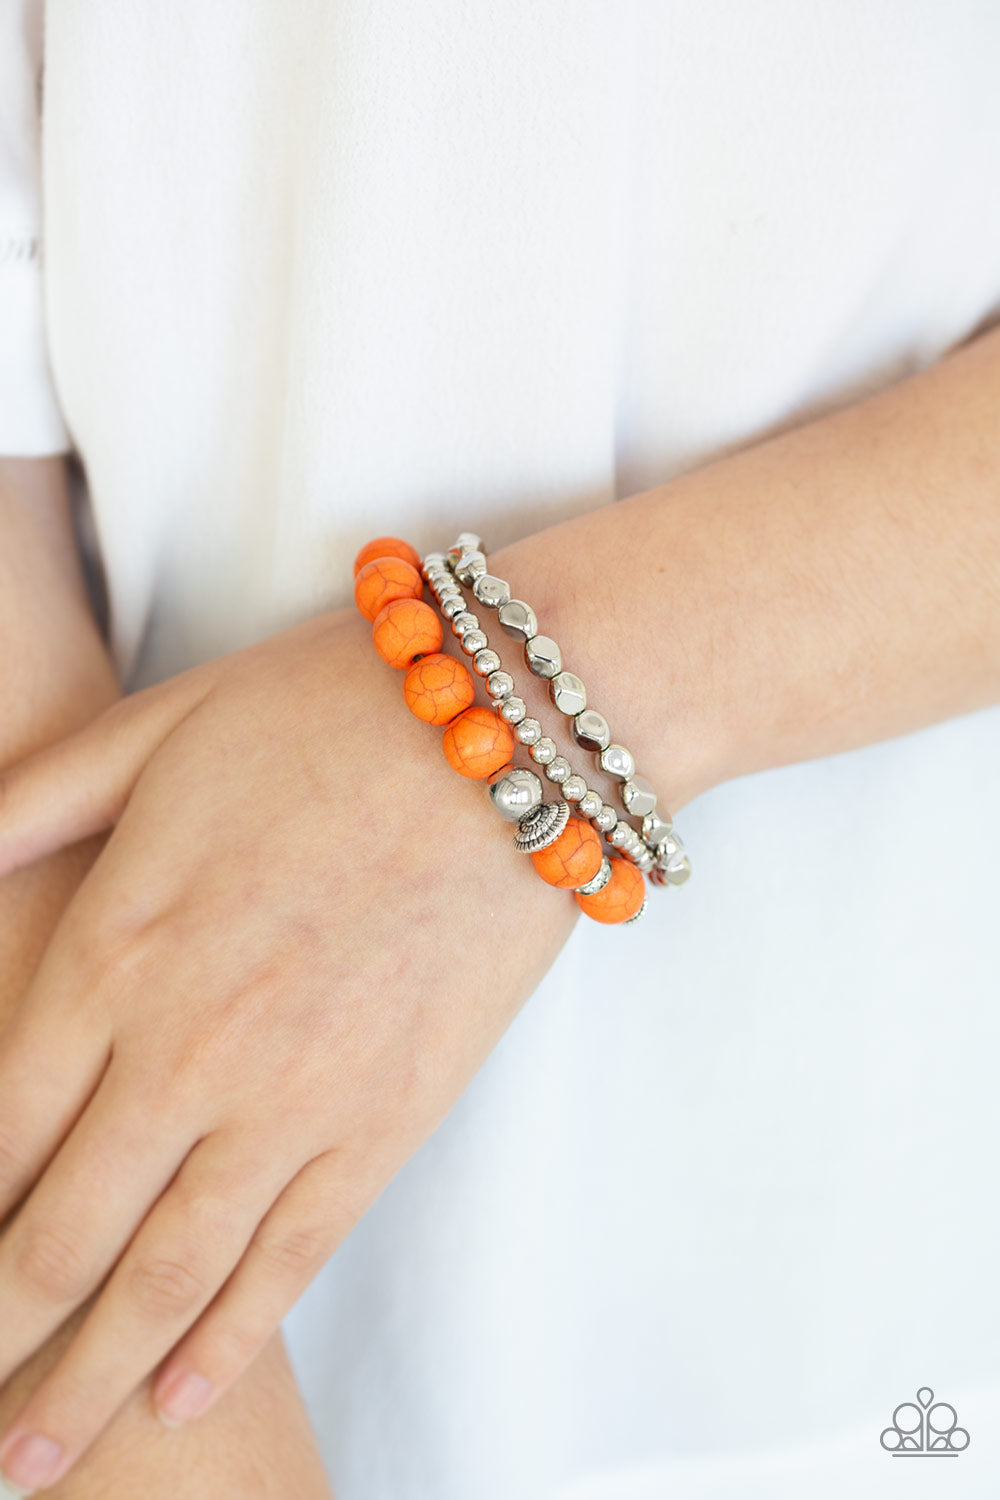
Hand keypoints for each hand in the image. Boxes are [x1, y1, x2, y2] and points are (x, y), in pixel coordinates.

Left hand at [0, 606, 573, 1491]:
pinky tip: (175, 1392)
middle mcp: (185, 1053)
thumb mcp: (152, 731)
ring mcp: (293, 1100)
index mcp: (111, 953)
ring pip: (163, 1279)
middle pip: (55, 1238)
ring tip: (37, 1462)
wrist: (508, 734)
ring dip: (88, 1381)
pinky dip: (223, 1339)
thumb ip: (30, 804)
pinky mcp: (388, 1121)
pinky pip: (289, 1260)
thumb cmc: (325, 714)